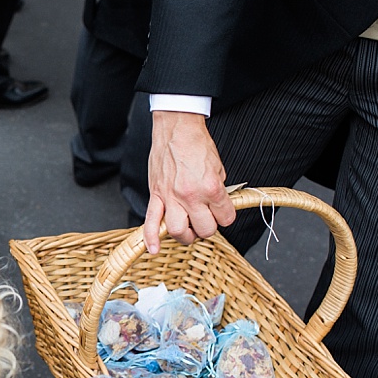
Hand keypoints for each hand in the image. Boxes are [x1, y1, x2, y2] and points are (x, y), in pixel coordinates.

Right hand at [144, 110, 235, 253]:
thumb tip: (218, 206)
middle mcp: (191, 195)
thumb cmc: (198, 145)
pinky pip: (150, 222)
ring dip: (187, 235)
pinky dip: (151, 238)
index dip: (226, 216)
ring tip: (188, 228)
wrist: (177, 128)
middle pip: (205, 229)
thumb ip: (219, 190)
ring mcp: (171, 197)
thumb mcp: (218, 168)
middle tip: (206, 218)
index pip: (226, 218)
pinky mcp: (156, 195)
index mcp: (211, 188)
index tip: (223, 211)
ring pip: (179, 231)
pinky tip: (154, 249)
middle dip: (208, 226)